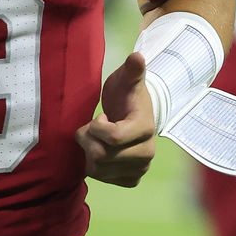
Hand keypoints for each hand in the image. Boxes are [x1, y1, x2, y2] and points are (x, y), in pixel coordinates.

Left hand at [76, 52, 156, 186]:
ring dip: (89, 152)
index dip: (96, 127)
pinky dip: (95, 166)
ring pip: (98, 170)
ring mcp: (140, 168)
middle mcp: (147, 153)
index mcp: (145, 128)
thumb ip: (131, 70)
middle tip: (93, 127)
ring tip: (97, 139)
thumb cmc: (126, 95)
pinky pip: (103, 179)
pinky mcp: (132, 179)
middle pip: (101, 156)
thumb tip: (137, 56)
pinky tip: (101, 151)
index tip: (100, 116)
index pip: (112, 137)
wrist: (134, 115)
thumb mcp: (126, 80)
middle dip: (88, 139)